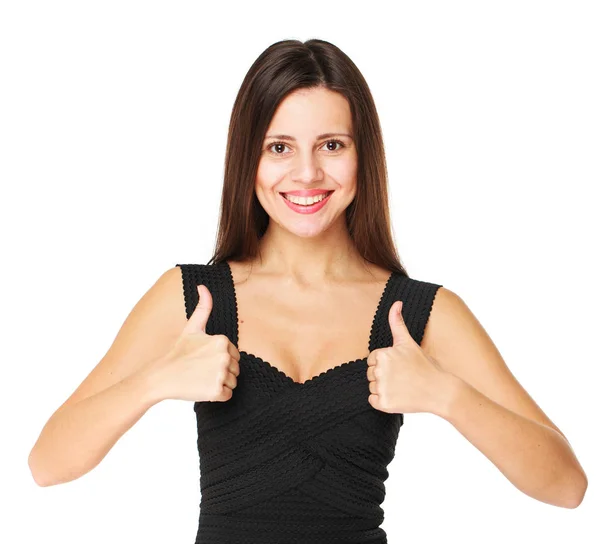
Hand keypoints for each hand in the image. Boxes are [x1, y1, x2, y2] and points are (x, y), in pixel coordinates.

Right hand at [141, 284, 240, 402]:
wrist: (161, 376)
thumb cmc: (178, 352)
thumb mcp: (192, 327)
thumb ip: (203, 307)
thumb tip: (203, 285)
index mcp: (222, 340)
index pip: (234, 355)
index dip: (220, 359)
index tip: (204, 359)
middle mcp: (224, 356)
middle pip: (235, 369)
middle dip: (221, 372)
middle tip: (201, 370)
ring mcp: (221, 374)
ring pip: (233, 382)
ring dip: (220, 383)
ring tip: (201, 378)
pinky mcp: (217, 391)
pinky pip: (228, 395)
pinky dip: (217, 395)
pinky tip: (202, 388)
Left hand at [367, 300, 448, 414]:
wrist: (440, 390)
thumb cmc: (424, 365)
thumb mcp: (408, 342)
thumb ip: (397, 322)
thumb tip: (396, 302)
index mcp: (382, 354)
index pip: (372, 360)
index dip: (386, 364)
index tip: (400, 367)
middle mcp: (379, 371)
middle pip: (371, 374)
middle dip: (384, 376)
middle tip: (403, 377)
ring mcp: (381, 388)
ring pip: (372, 387)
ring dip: (384, 389)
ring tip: (402, 387)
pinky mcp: (383, 403)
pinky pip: (373, 401)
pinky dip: (383, 402)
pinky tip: (398, 397)